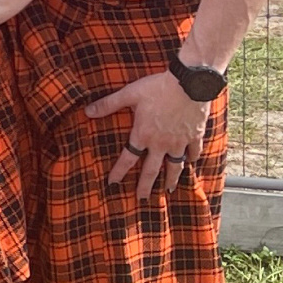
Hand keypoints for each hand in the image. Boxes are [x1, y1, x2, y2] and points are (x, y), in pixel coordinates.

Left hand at [84, 70, 210, 198]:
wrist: (189, 83)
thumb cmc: (157, 87)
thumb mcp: (129, 94)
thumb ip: (108, 104)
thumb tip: (87, 111)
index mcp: (143, 134)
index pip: (128, 158)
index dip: (119, 171)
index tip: (112, 184)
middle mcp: (161, 143)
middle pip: (152, 170)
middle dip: (145, 186)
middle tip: (142, 199)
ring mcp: (180, 141)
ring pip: (175, 166)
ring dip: (171, 179)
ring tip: (168, 190)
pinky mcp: (195, 136)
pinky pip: (194, 152)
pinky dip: (192, 159)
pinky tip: (190, 163)